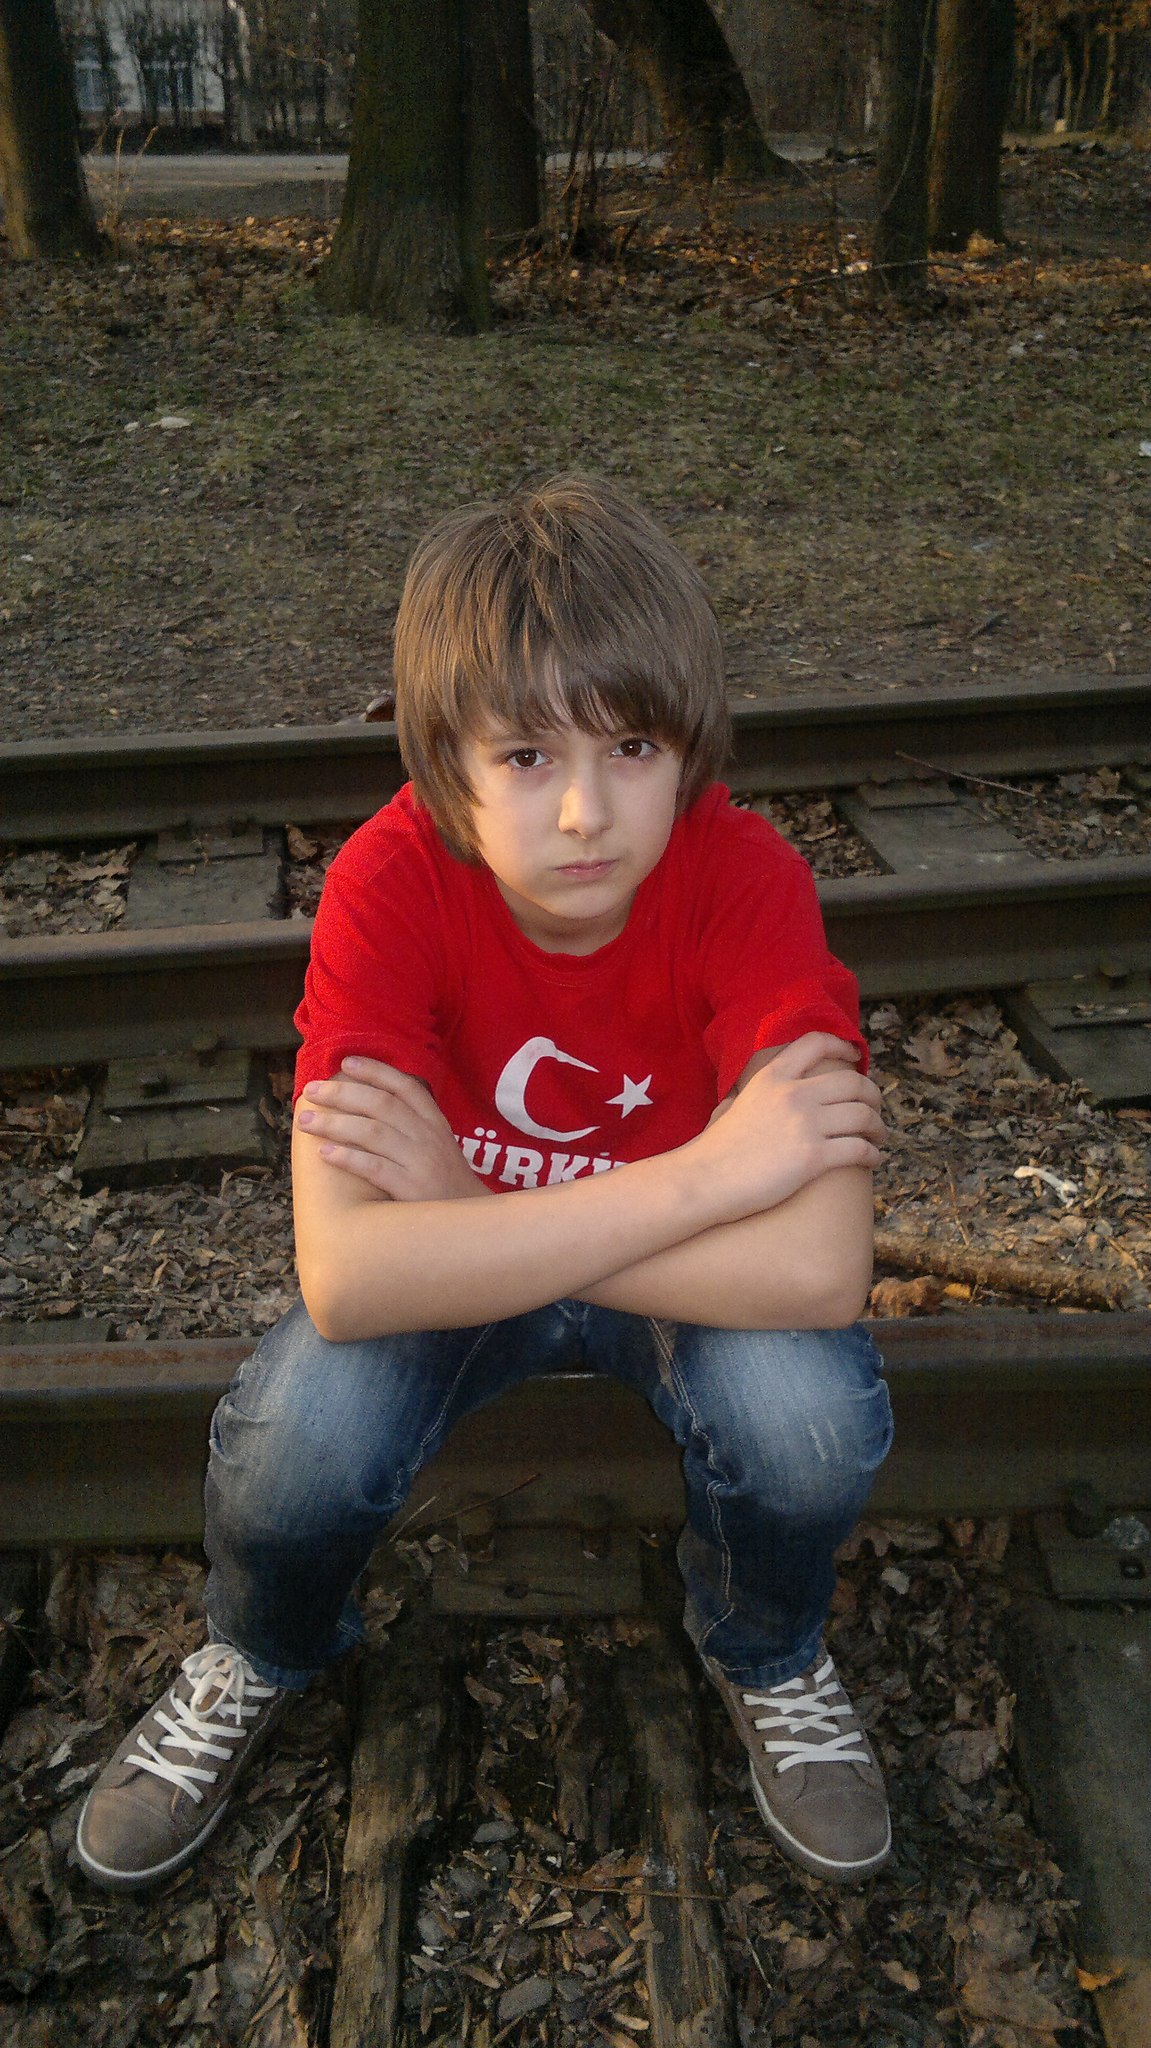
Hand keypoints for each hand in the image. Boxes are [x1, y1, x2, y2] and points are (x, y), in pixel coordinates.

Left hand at [295, 1058, 486, 1201]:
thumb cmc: (444, 1183)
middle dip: (342, 1094)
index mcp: (434, 1122)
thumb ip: (412, 1123)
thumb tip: (368, 1103)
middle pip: (381, 1105)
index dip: (375, 1071)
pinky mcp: (412, 1189)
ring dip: (335, 1123)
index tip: (345, 1063)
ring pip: (373, 1133)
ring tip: (306, 1121)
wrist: (470, 1224)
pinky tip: (325, 1153)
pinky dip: (348, 1157)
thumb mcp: (438, 1145)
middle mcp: (428, 1137)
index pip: (405, 1086)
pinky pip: (375, 1168)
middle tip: (311, 1091)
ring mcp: (421, 1162)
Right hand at [689, 1032, 885, 1218]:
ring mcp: (805, 1125)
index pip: (817, 1043)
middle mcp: (793, 1094)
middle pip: (854, 1083)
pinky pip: (860, 1149)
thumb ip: (753, 1093)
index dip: (844, 1046)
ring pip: (864, 1116)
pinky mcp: (813, 1158)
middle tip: (875, 1108)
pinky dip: (873, 1154)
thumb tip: (752, 1096)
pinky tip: (873, 1159)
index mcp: (773, 1077)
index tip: (856, 1059)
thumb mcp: (734, 1103)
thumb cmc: (716, 1148)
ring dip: (878, 1127)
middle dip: (873, 1096)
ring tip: (878, 1136)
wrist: (705, 1179)